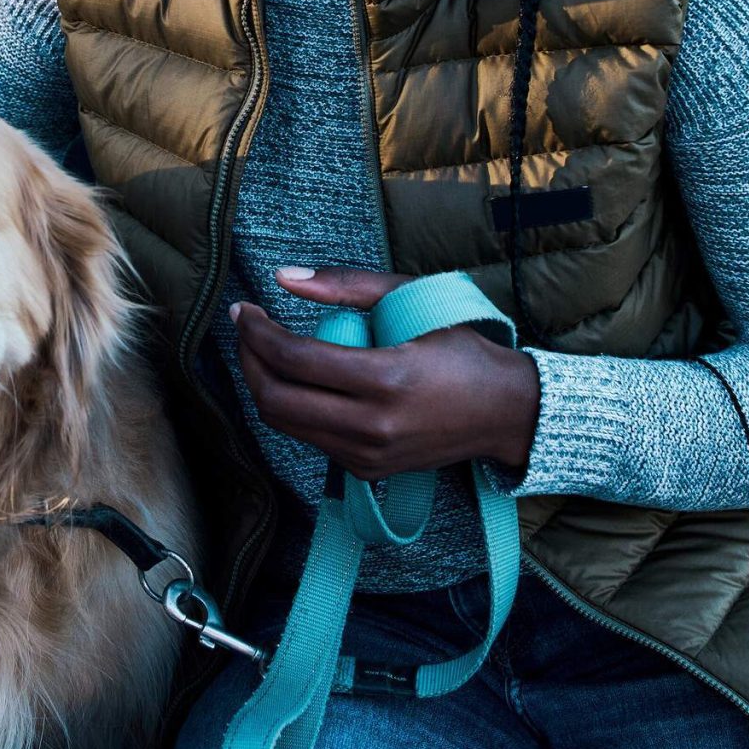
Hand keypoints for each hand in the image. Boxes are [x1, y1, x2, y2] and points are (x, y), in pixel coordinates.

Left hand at [233, 266, 538, 480]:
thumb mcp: (411, 300)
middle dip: (248, 362)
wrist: (503, 412)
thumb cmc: (460, 348)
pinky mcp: (366, 470)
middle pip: (276, 401)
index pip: (295, 360)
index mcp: (386, 379)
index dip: (256, 332)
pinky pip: (310, 438)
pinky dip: (294, 407)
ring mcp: (368, 455)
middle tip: (246, 331)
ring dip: (264, 385)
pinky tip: (299, 380)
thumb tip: (284, 278)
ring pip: (286, 425)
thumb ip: (346, 285)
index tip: (244, 310)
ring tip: (265, 351)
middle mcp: (372, 426)